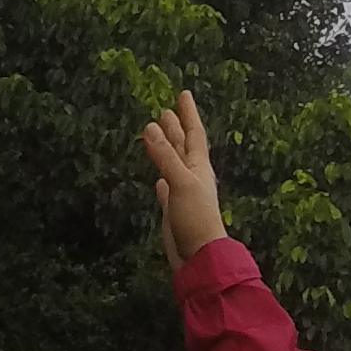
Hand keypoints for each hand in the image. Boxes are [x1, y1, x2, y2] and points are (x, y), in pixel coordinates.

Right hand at [140, 90, 227, 281]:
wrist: (199, 257)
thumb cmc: (196, 220)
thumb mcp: (180, 183)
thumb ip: (165, 156)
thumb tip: (151, 126)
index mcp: (199, 168)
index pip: (193, 134)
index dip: (188, 114)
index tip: (184, 93)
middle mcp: (192, 177)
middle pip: (182, 145)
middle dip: (175, 127)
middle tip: (167, 109)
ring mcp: (182, 193)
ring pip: (173, 163)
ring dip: (166, 148)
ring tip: (157, 133)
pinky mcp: (173, 209)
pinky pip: (166, 188)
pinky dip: (161, 178)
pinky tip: (158, 177)